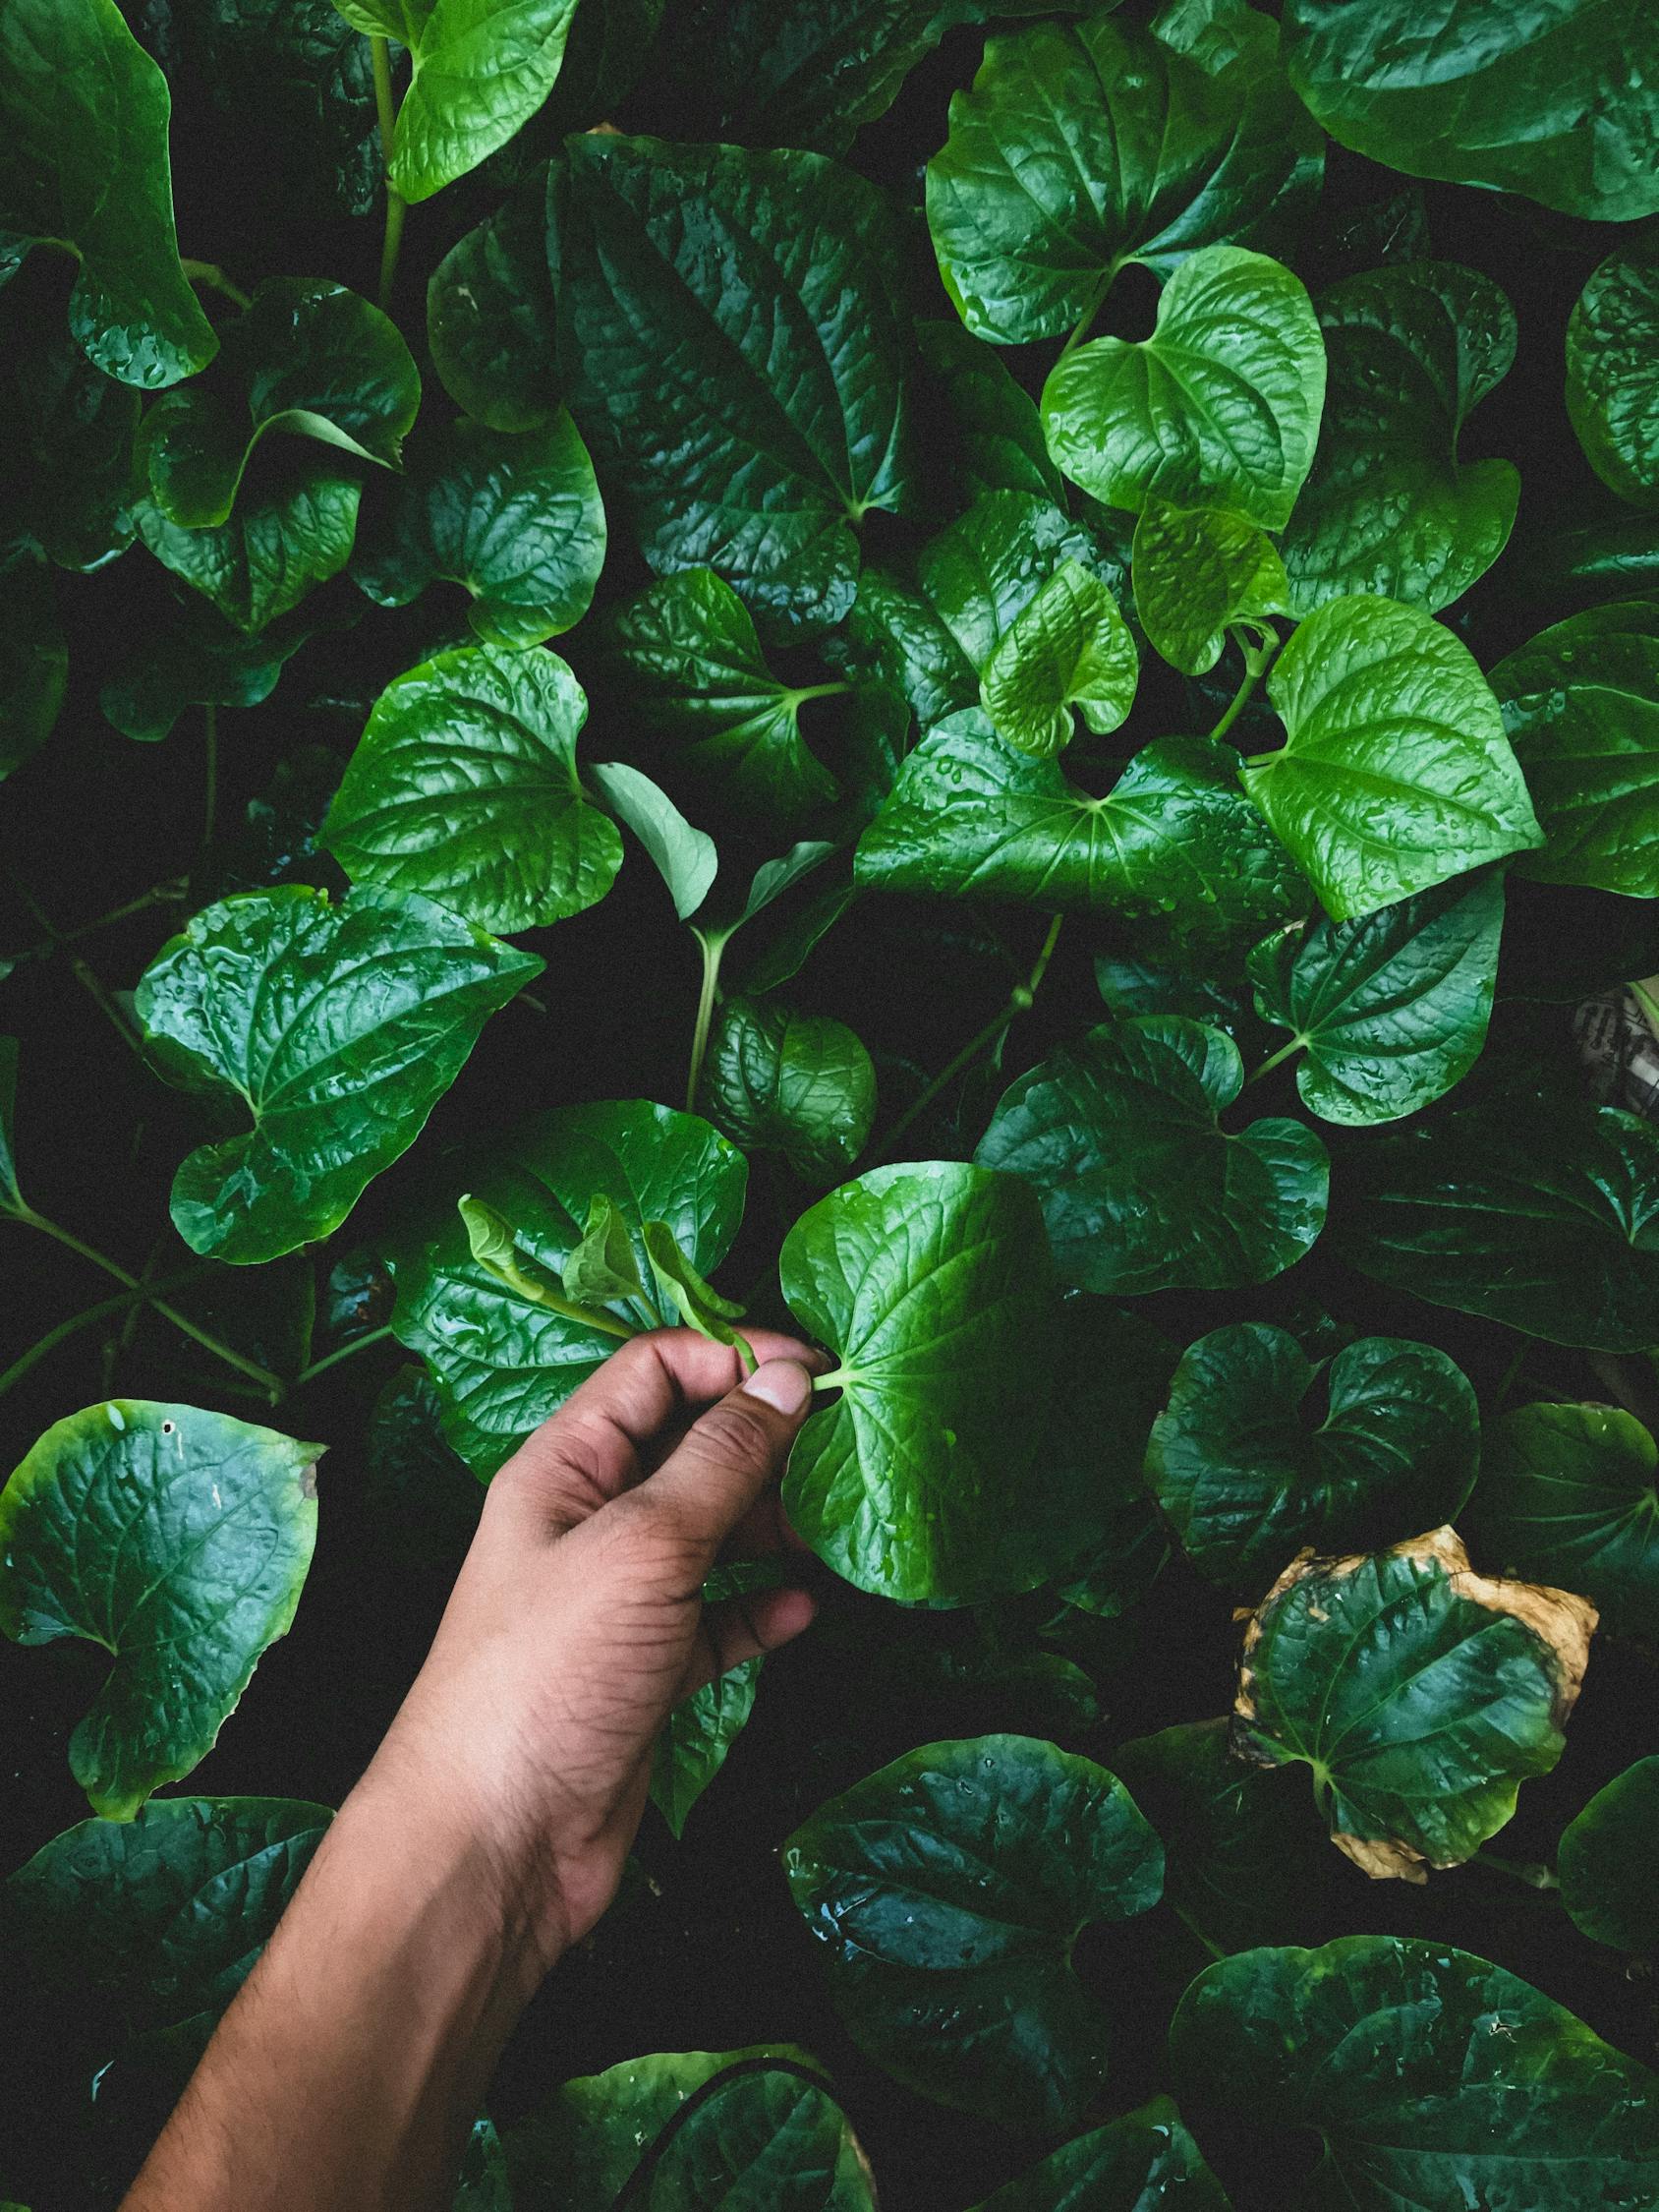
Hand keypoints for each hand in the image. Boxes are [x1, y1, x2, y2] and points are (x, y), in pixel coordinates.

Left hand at [353, 1328, 822, 1975]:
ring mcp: (619, 1598)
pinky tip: (808, 1609)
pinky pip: (719, 1617)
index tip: (819, 1372)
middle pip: (691, 1445)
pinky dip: (763, 1608)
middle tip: (849, 1448)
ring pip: (714, 1532)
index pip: (655, 1371)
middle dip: (768, 1439)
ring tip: (839, 1529)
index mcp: (565, 1466)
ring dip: (776, 1524)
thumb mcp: (642, 1545)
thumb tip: (788, 1380)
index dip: (734, 1357)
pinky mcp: (648, 1671)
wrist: (494, 1841)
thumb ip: (720, 1460)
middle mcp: (590, 1519)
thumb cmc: (549, 1672)